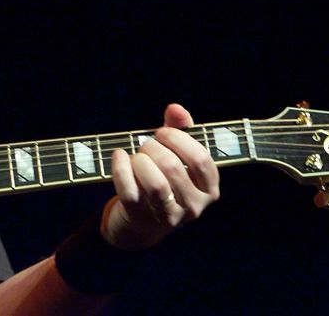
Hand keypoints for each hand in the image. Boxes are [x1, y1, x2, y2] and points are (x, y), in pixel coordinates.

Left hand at [104, 103, 219, 249]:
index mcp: (209, 188)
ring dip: (140, 161)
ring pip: (155, 184)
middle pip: (173, 167)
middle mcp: (194, 205)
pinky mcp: (141, 217)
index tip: (163, 132)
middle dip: (153, 148)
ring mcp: (169, 215)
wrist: (142, 219)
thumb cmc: (163, 178)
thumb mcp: (176, 153)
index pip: (201, 160)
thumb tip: (175, 109)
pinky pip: (129, 191)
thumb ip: (180, 129)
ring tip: (136, 156)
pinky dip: (121, 168)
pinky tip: (119, 155)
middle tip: (145, 145)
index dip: (179, 139)